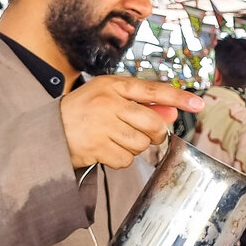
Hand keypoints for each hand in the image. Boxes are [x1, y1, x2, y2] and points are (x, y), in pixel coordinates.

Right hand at [60, 76, 201, 168]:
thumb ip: (141, 104)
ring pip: (141, 144)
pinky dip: (121, 159)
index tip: (198, 104)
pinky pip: (126, 160)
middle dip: (156, 134)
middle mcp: (108, 103)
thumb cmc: (84, 112)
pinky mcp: (96, 147)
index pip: (153, 90)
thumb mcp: (110, 99)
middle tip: (147, 134)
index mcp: (113, 85)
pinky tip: (106, 149)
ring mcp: (101, 125)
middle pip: (152, 124)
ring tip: (116, 139)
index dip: (178, 98)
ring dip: (135, 147)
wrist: (46, 131)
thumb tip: (173, 114)